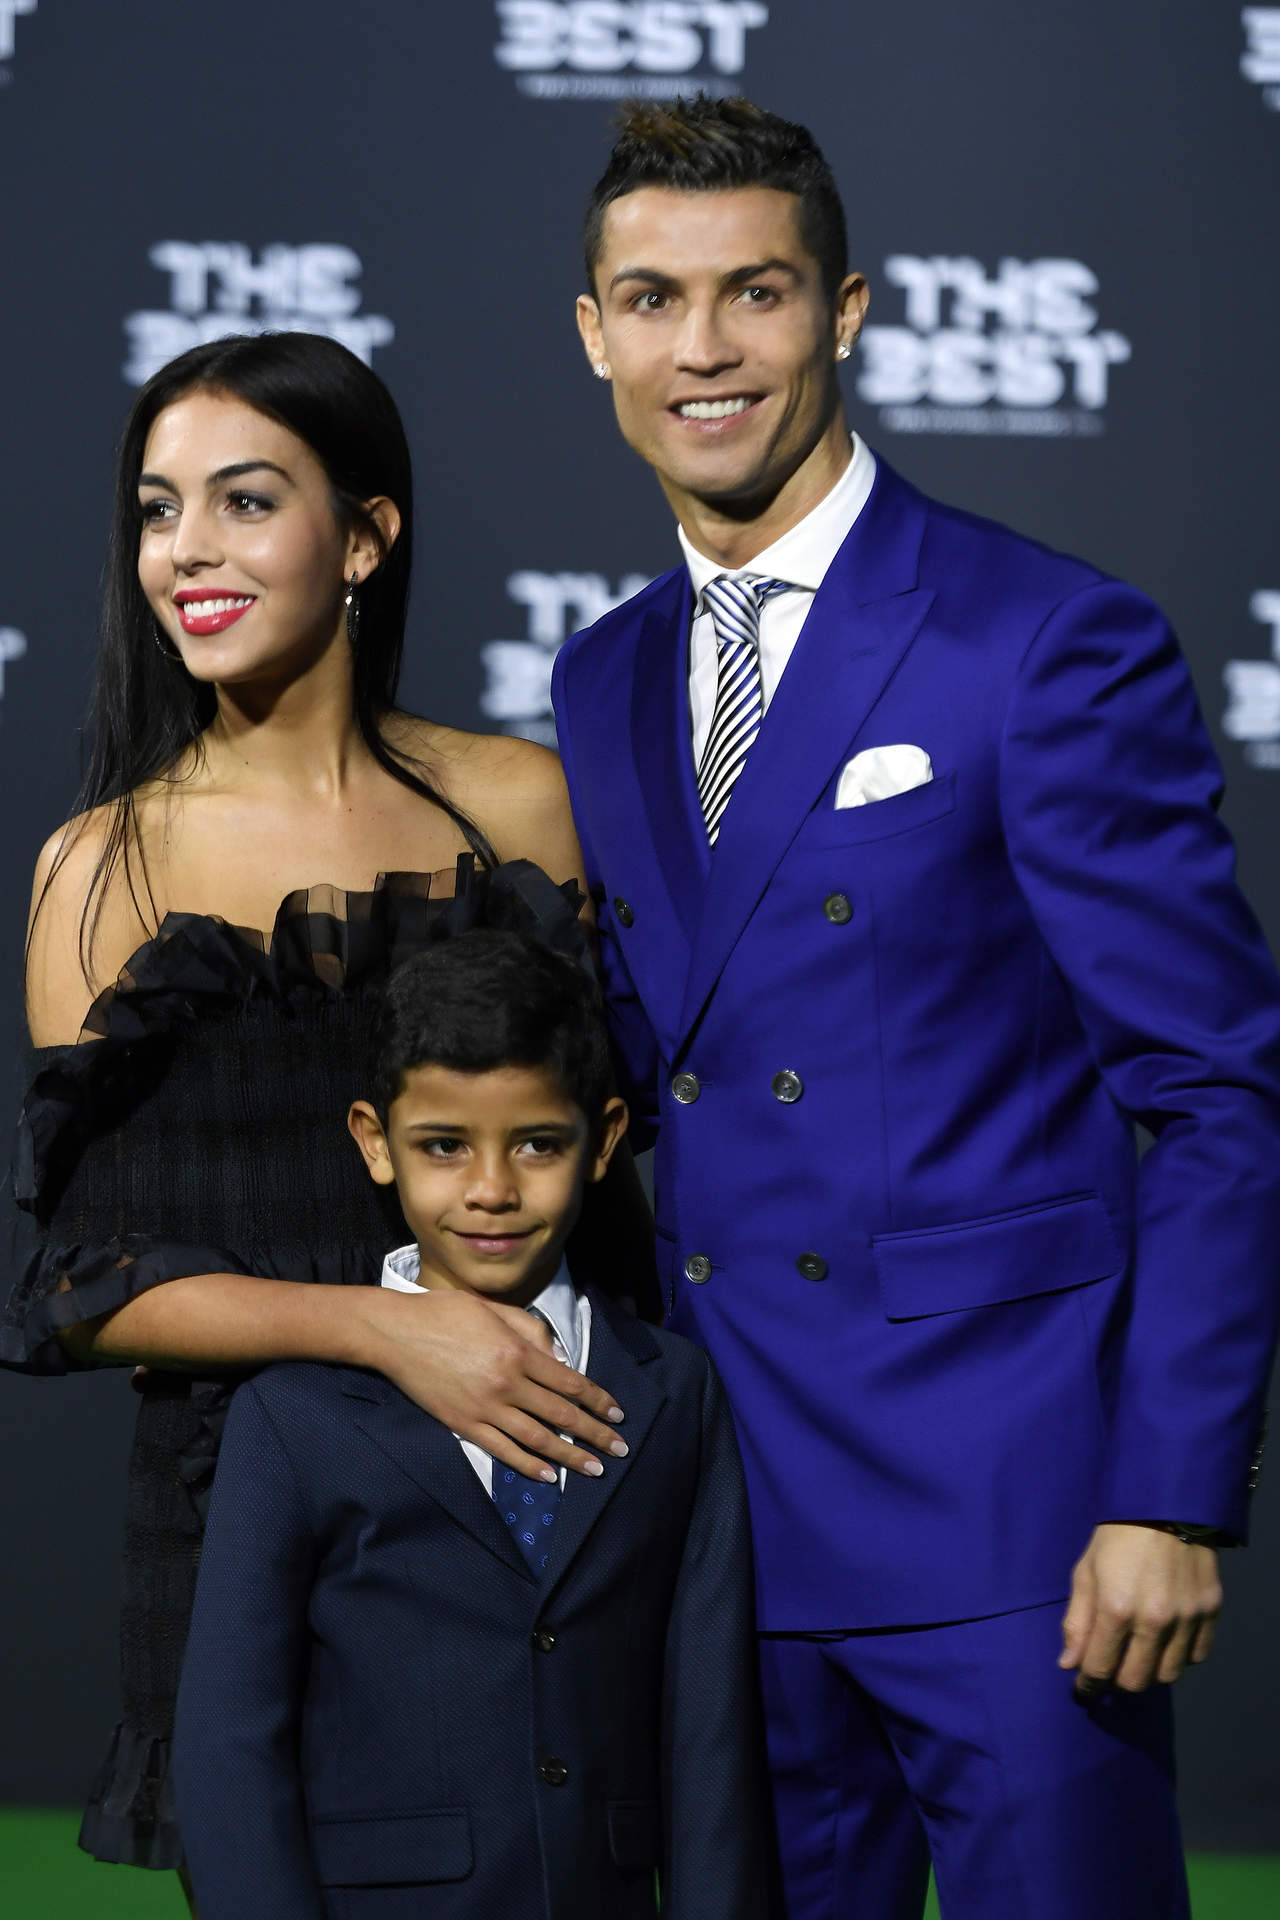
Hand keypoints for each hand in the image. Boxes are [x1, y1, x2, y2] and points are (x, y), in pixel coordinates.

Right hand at [354, 1285, 627, 1479]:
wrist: (395, 1333)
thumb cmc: (446, 1313)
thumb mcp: (495, 1309)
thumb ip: (532, 1332)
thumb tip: (560, 1360)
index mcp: (517, 1352)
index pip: (569, 1382)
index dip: (597, 1401)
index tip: (618, 1415)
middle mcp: (506, 1383)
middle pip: (561, 1414)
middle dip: (594, 1434)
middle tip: (619, 1449)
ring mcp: (484, 1408)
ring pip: (537, 1438)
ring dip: (569, 1456)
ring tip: (593, 1469)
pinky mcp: (463, 1424)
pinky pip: (502, 1450)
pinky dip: (527, 1465)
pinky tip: (548, 1476)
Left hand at [1059, 1522, 1221, 1694]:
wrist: (1165, 1506)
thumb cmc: (1116, 1537)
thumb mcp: (1086, 1572)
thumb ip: (1077, 1621)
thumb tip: (1069, 1665)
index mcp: (1116, 1610)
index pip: (1100, 1670)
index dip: (1088, 1685)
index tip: (1084, 1689)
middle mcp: (1155, 1621)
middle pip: (1136, 1681)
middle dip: (1118, 1679)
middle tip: (1112, 1665)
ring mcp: (1187, 1618)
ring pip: (1168, 1674)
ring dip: (1150, 1670)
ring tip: (1140, 1651)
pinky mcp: (1211, 1611)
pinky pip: (1197, 1655)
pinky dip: (1180, 1655)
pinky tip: (1168, 1639)